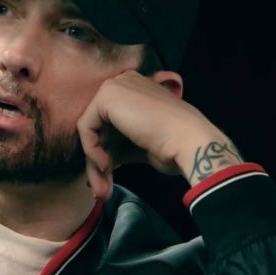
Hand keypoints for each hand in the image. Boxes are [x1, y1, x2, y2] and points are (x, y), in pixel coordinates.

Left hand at [76, 70, 243, 199]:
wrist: (188, 140)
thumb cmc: (172, 145)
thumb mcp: (138, 145)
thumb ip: (118, 147)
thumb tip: (100, 164)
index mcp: (133, 91)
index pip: (107, 125)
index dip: (105, 152)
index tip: (108, 176)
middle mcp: (123, 84)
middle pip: (97, 129)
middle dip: (97, 163)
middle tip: (101, 190)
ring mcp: (115, 87)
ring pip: (90, 131)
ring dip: (94, 165)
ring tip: (102, 189)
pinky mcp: (107, 96)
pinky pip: (86, 128)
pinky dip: (92, 151)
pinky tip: (107, 165)